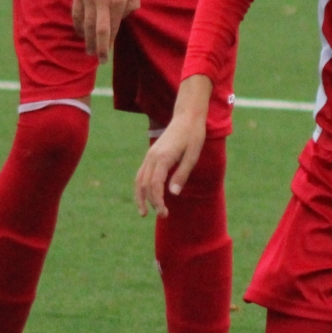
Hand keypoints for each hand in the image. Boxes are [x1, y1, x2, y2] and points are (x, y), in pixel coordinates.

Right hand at [72, 0, 140, 61]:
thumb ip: (134, 3)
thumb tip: (125, 17)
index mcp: (117, 1)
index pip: (112, 28)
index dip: (109, 42)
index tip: (108, 53)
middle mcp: (101, 2)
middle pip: (98, 31)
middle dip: (98, 48)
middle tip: (99, 60)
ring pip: (85, 25)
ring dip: (87, 40)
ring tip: (88, 51)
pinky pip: (76, 15)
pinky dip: (78, 26)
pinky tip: (81, 33)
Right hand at [136, 75, 212, 217]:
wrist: (187, 117)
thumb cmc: (193, 135)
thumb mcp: (193, 155)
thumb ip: (182, 174)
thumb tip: (173, 194)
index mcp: (163, 158)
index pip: (154, 185)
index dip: (157, 201)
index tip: (165, 213)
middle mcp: (152, 157)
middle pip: (144, 184)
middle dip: (150, 202)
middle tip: (162, 215)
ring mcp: (150, 155)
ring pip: (139, 179)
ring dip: (140, 197)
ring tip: (144, 212)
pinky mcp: (151, 155)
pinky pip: (141, 173)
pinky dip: (141, 187)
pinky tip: (146, 196)